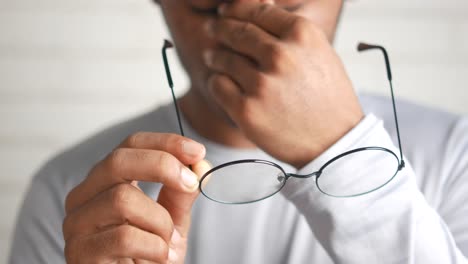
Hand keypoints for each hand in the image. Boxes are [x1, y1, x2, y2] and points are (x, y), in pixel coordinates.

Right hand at [63, 132, 209, 263]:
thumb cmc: (149, 255)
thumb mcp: (171, 221)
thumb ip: (181, 194)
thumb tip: (200, 166)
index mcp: (106, 181)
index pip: (130, 145)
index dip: (166, 143)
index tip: (198, 151)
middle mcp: (84, 197)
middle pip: (118, 161)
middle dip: (162, 166)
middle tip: (191, 184)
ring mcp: (77, 224)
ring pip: (122, 199)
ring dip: (160, 221)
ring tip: (168, 241)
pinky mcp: (80, 252)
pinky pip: (124, 236)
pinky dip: (154, 246)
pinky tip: (160, 256)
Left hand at [204, 1, 363, 167]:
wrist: (334, 143)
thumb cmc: (328, 97)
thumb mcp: (319, 53)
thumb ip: (289, 30)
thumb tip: (260, 6)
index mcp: (302, 35)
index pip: (256, 10)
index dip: (235, 9)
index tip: (225, 11)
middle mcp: (281, 56)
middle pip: (236, 31)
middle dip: (220, 28)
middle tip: (212, 29)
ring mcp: (262, 84)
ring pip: (222, 58)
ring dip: (214, 56)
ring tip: (213, 57)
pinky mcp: (247, 110)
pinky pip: (217, 85)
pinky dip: (216, 81)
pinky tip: (221, 82)